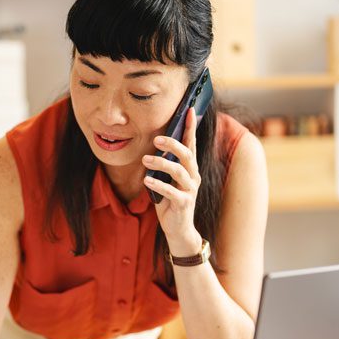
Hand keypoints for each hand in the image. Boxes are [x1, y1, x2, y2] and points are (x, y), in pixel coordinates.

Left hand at [142, 107, 202, 255]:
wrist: (178, 228)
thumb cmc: (170, 200)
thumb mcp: (167, 179)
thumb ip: (165, 164)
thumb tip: (155, 145)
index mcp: (190, 168)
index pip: (191, 144)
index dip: (191, 127)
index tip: (188, 110)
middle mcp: (193, 176)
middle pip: (187, 155)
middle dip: (173, 144)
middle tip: (156, 139)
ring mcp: (190, 190)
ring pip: (179, 172)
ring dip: (161, 164)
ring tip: (145, 160)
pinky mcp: (183, 203)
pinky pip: (171, 192)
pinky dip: (158, 185)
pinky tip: (147, 181)